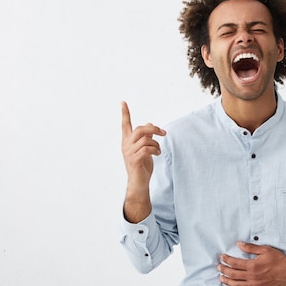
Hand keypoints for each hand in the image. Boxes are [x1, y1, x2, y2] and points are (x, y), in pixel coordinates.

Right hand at [121, 101, 165, 221]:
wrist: (139, 183)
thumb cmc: (142, 166)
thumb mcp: (144, 149)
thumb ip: (145, 137)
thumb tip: (149, 124)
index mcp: (127, 141)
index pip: (125, 124)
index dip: (124, 113)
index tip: (123, 102)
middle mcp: (126, 145)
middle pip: (140, 129)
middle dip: (153, 129)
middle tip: (163, 133)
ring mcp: (129, 153)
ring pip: (145, 139)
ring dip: (156, 143)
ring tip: (158, 150)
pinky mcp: (134, 160)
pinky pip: (147, 149)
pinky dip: (155, 150)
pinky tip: (157, 154)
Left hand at [217, 242, 285, 285]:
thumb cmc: (279, 260)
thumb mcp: (265, 250)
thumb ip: (251, 248)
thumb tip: (239, 244)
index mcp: (252, 265)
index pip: (234, 263)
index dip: (226, 260)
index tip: (222, 258)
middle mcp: (252, 277)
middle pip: (233, 274)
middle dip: (224, 270)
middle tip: (219, 267)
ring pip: (237, 285)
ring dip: (227, 282)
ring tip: (222, 279)